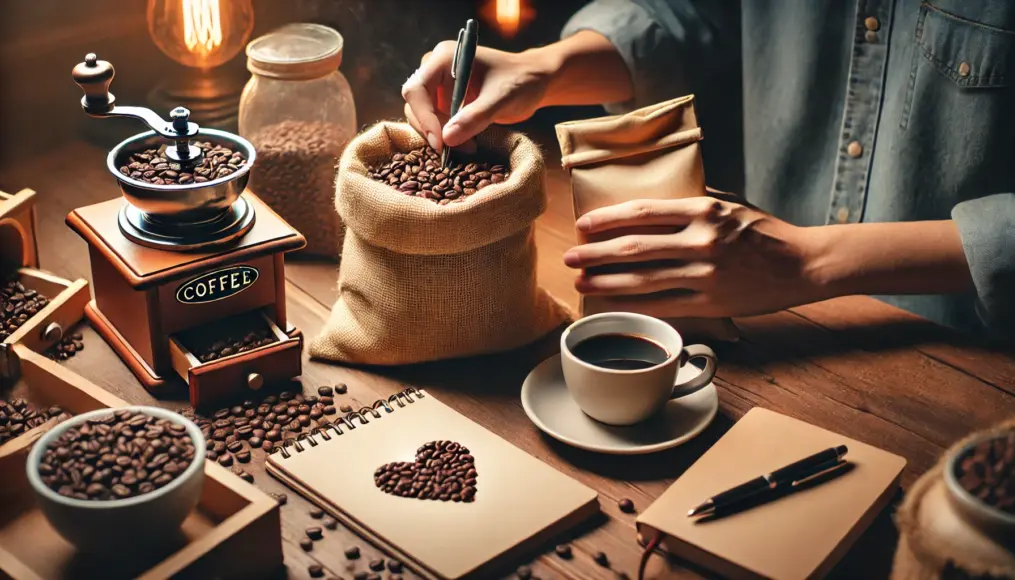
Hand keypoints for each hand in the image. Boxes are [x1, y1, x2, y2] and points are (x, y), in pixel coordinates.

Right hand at [401, 42, 552, 151]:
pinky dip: (447, 137)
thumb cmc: (521, 81)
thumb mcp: (501, 99)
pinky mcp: (447, 102)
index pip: (417, 89)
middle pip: (415, 104)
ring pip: (423, 116)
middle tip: (453, 150)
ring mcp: (441, 86)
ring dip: (440, 136)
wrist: (534, 81)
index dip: (424, 117)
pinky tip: (467, 144)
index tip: (440, 142)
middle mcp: (436, 70)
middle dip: (432, 130)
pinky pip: (436, 122)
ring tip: (468, 147)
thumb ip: (475, 116)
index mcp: (444, 58)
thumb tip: (446, 139)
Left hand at [562, 196, 827, 317]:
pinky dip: (633, 304)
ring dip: (605, 282)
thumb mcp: (729, 205)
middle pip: (634, 247)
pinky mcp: (711, 302)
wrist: (803, 264)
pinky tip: (612, 304)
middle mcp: (701, 241)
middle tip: (570, 257)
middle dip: (595, 253)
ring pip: (642, 279)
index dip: (608, 219)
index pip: (643, 212)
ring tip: (581, 282)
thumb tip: (649, 208)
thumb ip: (691, 205)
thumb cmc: (763, 233)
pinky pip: (662, 304)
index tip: (583, 225)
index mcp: (703, 211)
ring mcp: (705, 274)